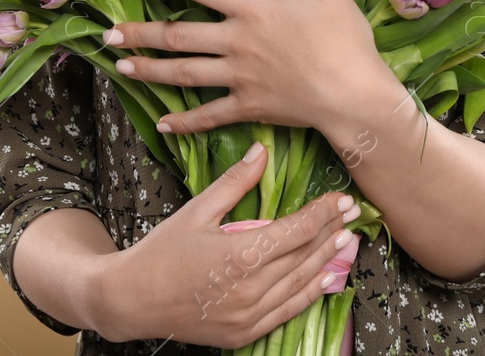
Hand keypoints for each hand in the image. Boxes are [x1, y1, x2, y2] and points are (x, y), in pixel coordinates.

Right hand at [94, 142, 360, 347]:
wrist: (132, 301)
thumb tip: (262, 151)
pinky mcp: (244, 334)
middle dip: (332, 232)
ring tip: (347, 242)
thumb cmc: (161, 251)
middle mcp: (251, 289)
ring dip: (328, 262)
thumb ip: (235, 182)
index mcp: (240, 255)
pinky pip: (288, 312)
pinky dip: (310, 294)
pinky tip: (325, 279)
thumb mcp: (197, 210)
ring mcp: (249, 316)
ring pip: (301, 285)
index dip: (324, 213)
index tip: (343, 199)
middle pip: (304, 256)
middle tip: (353, 215)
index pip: (296, 230)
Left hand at [108, 0, 386, 134]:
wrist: (357, 98)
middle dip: (139, 32)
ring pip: (183, 74)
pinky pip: (209, 116)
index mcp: (253, 8)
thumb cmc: (347, 40)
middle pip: (178, 35)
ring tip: (121, 66)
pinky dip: (184, 121)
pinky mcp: (248, 107)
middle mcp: (237, 42)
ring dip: (148, 70)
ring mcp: (239, 78)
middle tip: (107, 32)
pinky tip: (163, 122)